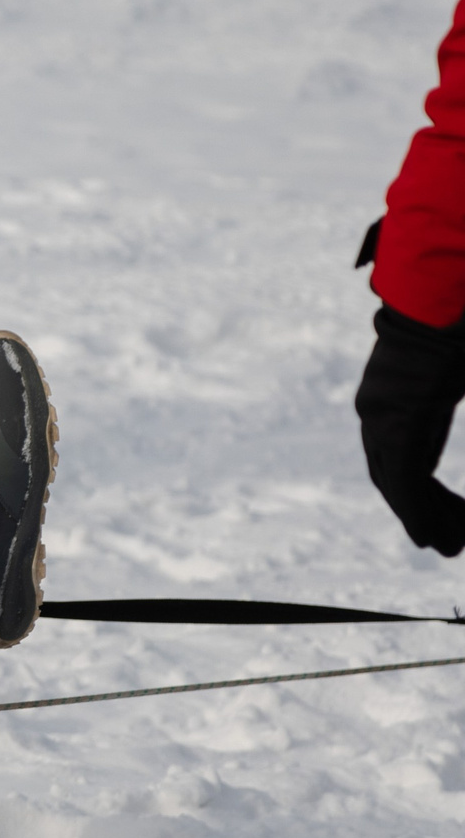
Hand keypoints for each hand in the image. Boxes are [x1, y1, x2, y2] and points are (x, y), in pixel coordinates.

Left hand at [357, 305, 464, 554]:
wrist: (447, 290)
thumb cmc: (458, 318)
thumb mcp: (450, 375)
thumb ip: (444, 389)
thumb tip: (442, 394)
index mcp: (398, 395)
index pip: (402, 454)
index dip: (418, 491)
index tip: (438, 517)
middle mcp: (380, 407)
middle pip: (393, 474)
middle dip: (420, 511)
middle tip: (445, 543)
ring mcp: (383, 412)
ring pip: (396, 481)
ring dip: (422, 518)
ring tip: (448, 547)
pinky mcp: (397, 418)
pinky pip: (403, 476)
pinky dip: (416, 509)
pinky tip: (432, 534)